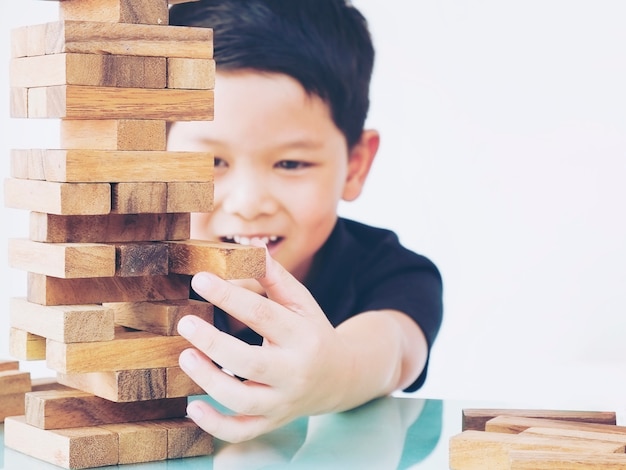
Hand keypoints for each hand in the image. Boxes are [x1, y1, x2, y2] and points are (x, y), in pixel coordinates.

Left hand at [176, 247, 352, 442]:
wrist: (339, 377)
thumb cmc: (312, 332)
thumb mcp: (302, 303)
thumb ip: (277, 279)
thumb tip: (252, 251)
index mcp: (302, 336)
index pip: (262, 314)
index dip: (229, 295)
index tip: (199, 280)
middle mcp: (294, 371)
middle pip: (250, 362)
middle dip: (214, 343)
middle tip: (185, 323)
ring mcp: (283, 400)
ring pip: (243, 400)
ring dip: (209, 381)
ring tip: (185, 357)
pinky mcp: (272, 420)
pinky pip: (242, 430)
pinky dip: (215, 425)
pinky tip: (192, 408)